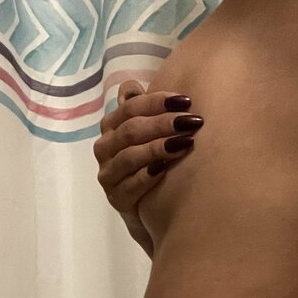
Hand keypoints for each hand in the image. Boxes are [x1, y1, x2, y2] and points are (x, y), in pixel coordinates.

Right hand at [94, 80, 203, 256]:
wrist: (151, 212)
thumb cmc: (153, 165)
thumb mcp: (149, 135)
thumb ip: (142, 110)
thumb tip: (132, 86)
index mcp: (112, 127)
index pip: (130, 106)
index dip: (156, 101)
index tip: (186, 100)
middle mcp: (105, 148)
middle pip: (131, 129)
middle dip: (163, 123)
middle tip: (192, 122)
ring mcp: (109, 175)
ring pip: (130, 156)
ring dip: (159, 147)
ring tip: (186, 143)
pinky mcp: (116, 199)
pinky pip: (130, 185)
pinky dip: (149, 175)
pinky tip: (166, 169)